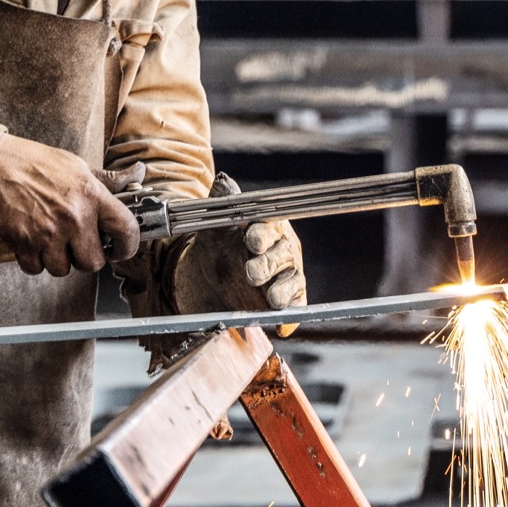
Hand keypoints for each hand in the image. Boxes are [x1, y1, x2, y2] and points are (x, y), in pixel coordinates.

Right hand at [0, 134, 140, 276]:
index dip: (128, 246)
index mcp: (92, 196)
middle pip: (93, 263)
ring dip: (59, 260)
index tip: (120, 249)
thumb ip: (106, 179)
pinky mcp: (24, 243)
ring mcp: (48, 233)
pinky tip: (34, 242)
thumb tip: (135, 174)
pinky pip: (36, 269)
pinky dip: (35, 261)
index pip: (126, 230)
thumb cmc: (36, 163)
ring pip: (63, 269)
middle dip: (87, 258)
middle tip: (79, 246)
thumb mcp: (78, 165)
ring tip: (53, 241)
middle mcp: (74, 217)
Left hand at [170, 173, 305, 315]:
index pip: (271, 226)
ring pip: (292, 281)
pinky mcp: (288, 298)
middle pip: (282, 255)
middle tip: (251, 273)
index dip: (262, 233)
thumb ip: (222, 204)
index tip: (250, 240)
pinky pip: (296, 307)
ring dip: (282, 291)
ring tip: (272, 300)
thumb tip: (223, 181)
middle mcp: (282, 249)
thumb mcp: (216, 226)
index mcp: (268, 227)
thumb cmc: (221, 244)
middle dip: (268, 264)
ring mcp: (287, 275)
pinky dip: (291, 316)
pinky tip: (283, 325)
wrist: (211, 274)